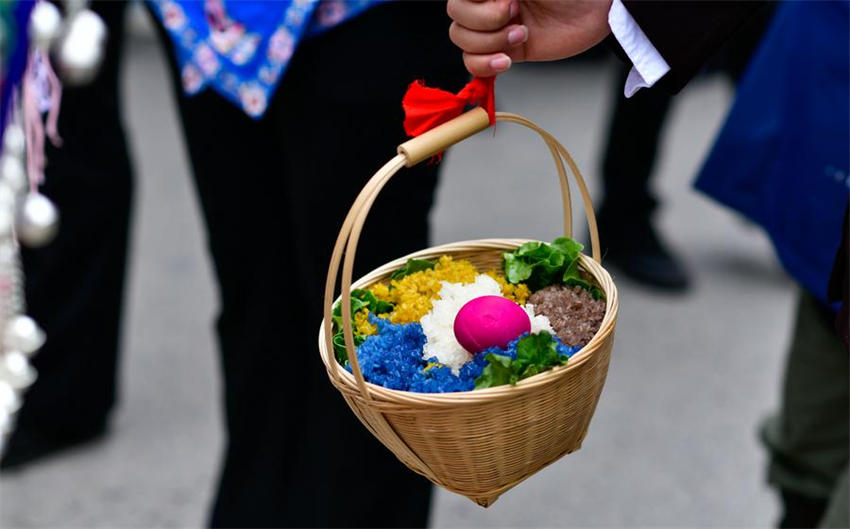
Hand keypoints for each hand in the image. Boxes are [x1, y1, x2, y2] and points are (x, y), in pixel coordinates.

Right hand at [447, 0, 612, 76]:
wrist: (597, 9)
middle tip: (517, 13)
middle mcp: (487, 4)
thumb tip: (489, 0)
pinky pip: (475, 65)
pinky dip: (486, 66)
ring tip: (522, 34)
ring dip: (491, 43)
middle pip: (457, 19)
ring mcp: (494, 29)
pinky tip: (507, 60)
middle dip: (485, 21)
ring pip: (463, 42)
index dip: (476, 5)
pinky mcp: (505, 52)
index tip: (506, 0)